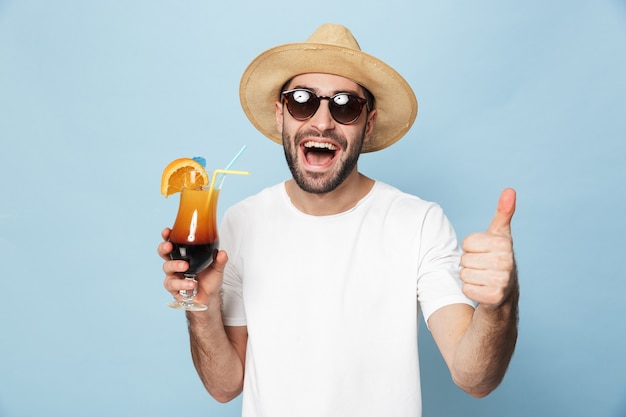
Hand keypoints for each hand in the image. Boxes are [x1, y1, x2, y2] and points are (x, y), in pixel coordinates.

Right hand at [158, 228, 227, 305]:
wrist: (209, 297)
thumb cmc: (209, 279)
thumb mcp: (217, 268)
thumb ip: (220, 260)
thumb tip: (222, 253)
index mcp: (184, 255)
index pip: (173, 243)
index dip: (167, 237)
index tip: (167, 231)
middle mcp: (176, 264)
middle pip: (164, 254)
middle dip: (164, 248)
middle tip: (169, 246)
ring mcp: (173, 276)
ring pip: (167, 268)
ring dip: (175, 265)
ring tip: (185, 267)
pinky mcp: (174, 289)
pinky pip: (173, 285)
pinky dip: (182, 283)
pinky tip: (191, 283)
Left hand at [460, 189, 516, 307]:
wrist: (505, 293)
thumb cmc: (497, 259)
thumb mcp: (499, 235)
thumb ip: (503, 213)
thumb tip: (510, 190)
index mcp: (504, 244)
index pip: (467, 242)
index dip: (470, 248)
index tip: (483, 252)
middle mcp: (506, 262)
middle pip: (464, 259)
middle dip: (469, 264)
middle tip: (483, 268)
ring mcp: (502, 281)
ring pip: (464, 274)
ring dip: (469, 278)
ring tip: (483, 278)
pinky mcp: (494, 297)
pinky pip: (466, 289)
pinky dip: (470, 290)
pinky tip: (482, 290)